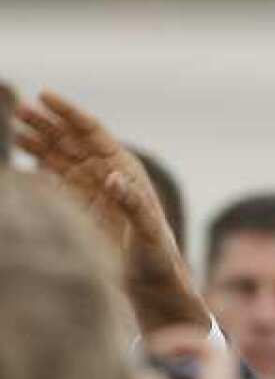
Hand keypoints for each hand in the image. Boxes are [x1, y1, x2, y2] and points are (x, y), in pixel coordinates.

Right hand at [14, 91, 207, 332]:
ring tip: (12, 126)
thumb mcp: (147, 231)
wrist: (150, 283)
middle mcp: (107, 174)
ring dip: (36, 139)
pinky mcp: (78, 207)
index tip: (44, 96)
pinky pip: (54, 178)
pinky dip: (36, 166)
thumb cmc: (155, 256)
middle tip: (17, 107)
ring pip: (59, 155)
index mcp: (126, 170)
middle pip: (71, 139)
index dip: (69, 113)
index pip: (92, 132)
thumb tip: (114, 177)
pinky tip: (19, 158)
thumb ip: (133, 204)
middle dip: (45, 121)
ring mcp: (90, 189)